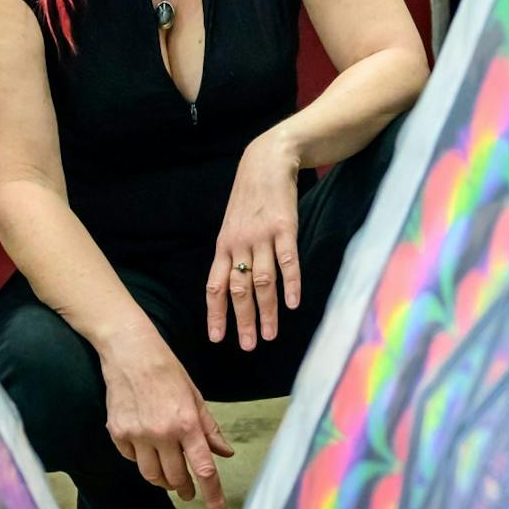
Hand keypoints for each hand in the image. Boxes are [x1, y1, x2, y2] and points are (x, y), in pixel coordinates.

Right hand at [99, 329, 235, 508]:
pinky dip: (142, 460)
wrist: (130, 352)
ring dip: (164, 481)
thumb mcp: (195, 397)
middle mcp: (162, 433)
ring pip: (152, 476)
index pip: (204, 470)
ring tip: (169, 476)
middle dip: (185, 487)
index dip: (212, 496)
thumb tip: (225, 453)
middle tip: (187, 489)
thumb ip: (209, 428)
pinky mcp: (118, 432)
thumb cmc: (166, 371)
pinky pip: (132, 459)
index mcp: (187, 423)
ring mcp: (137, 434)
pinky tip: (146, 449)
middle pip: (176, 478)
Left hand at [208, 131, 302, 350]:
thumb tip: (233, 285)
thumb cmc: (250, 197)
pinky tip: (294, 304)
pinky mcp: (285, 228)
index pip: (215, 286)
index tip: (217, 338)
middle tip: (247, 346)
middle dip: (242, 320)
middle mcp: (239, 244)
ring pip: (262, 281)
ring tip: (269, 335)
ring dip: (266, 311)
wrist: (267, 161)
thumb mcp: (233, 224)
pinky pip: (287, 261)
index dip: (216, 313)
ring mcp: (262, 236)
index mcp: (224, 246)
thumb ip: (233, 252)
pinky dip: (291, 284)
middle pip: (239, 290)